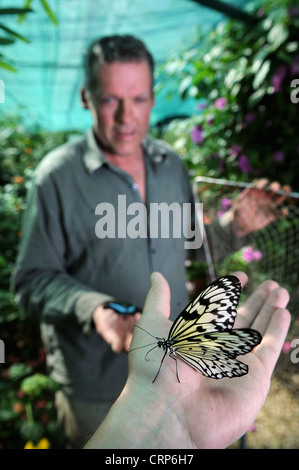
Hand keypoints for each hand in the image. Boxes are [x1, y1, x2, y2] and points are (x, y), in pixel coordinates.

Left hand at [86, 272, 289, 448]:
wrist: (167, 413)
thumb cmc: (154, 368)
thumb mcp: (152, 325)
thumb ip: (158, 298)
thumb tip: (156, 275)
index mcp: (195, 334)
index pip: (218, 308)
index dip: (229, 290)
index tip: (240, 275)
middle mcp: (217, 347)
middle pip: (242, 318)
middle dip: (257, 300)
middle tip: (270, 284)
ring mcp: (237, 362)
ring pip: (259, 330)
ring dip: (270, 310)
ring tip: (280, 291)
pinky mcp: (255, 377)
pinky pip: (270, 350)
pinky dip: (278, 330)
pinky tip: (283, 312)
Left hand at [231, 179, 290, 237]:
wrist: (240, 225)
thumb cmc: (237, 212)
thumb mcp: (236, 206)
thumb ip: (238, 202)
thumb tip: (238, 199)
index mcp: (255, 192)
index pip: (260, 183)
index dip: (261, 182)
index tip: (259, 186)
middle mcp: (264, 196)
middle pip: (272, 188)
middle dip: (275, 186)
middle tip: (275, 188)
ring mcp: (269, 205)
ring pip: (279, 197)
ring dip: (284, 194)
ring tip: (286, 191)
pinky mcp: (271, 215)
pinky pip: (279, 213)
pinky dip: (283, 212)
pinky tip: (284, 212)